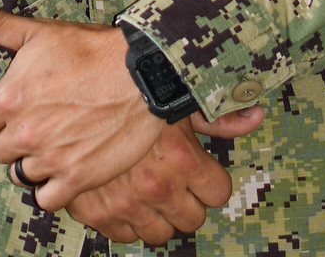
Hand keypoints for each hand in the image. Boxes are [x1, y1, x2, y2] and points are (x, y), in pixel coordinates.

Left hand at [0, 0, 160, 209]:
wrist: (139, 75)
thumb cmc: (88, 50)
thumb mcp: (38, 31)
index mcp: (9, 100)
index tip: (6, 111)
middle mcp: (24, 134)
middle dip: (11, 139)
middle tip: (34, 123)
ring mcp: (50, 159)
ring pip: (21, 175)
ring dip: (32, 162)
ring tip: (51, 142)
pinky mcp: (77, 179)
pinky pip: (47, 199)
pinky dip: (52, 187)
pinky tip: (63, 167)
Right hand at [68, 108, 265, 246]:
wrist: (69, 90)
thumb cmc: (126, 87)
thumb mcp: (175, 97)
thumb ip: (217, 115)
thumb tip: (255, 117)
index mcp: (182, 159)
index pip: (218, 193)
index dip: (209, 179)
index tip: (198, 169)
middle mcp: (158, 187)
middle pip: (192, 220)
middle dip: (185, 201)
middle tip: (171, 178)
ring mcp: (126, 203)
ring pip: (159, 234)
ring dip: (155, 214)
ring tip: (146, 187)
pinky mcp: (95, 213)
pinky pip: (123, 235)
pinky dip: (123, 219)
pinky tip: (121, 194)